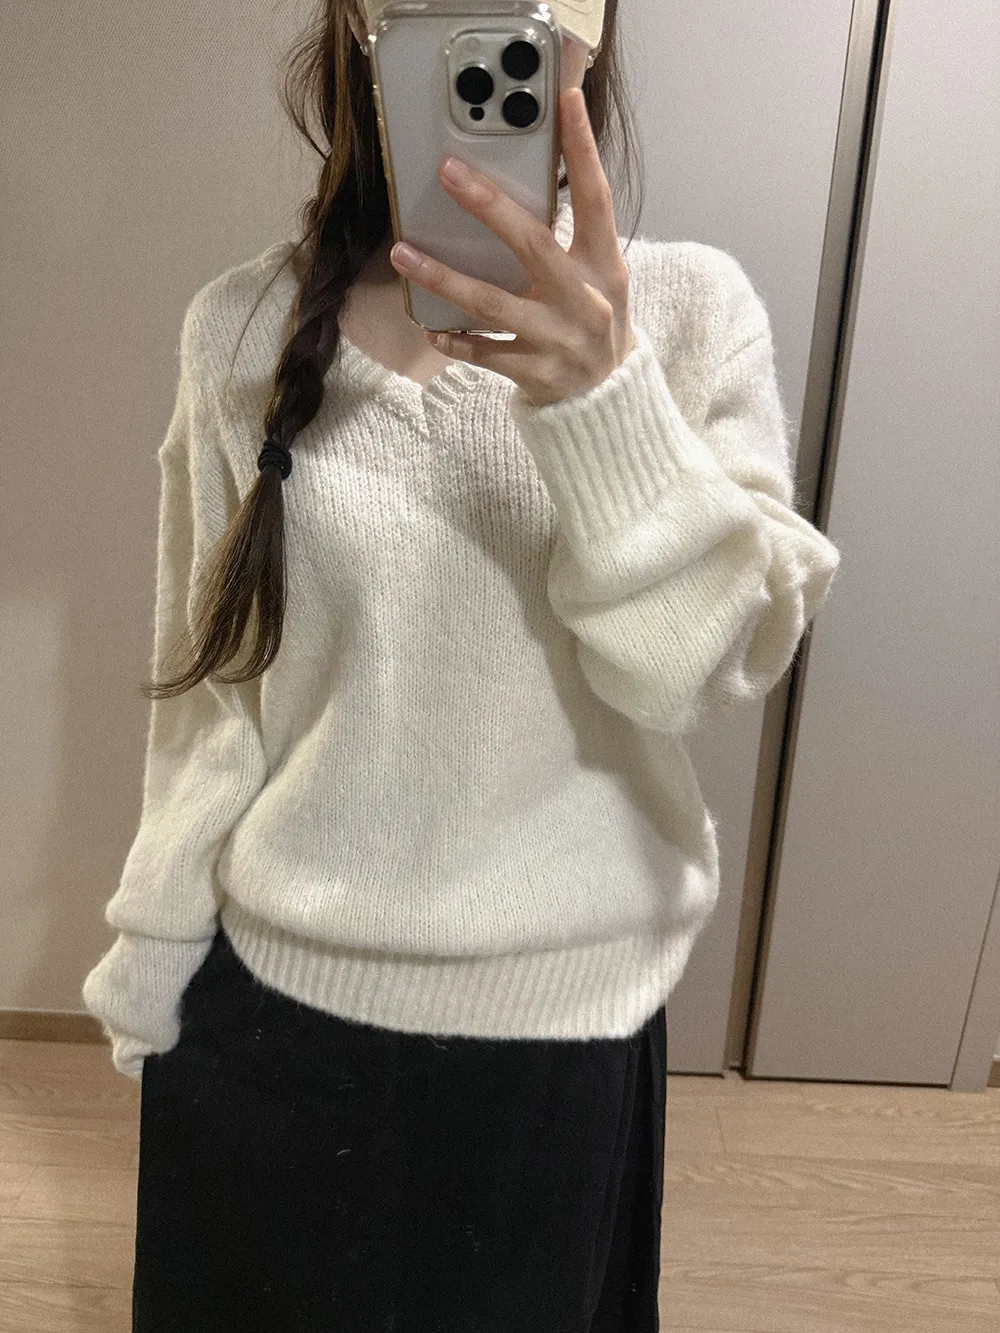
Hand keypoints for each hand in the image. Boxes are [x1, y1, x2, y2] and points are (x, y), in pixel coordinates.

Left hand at [389, 87, 637, 408]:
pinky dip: (456, 341)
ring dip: (445, 278)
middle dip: (489, 207)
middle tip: (448, 172)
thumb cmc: (593, 322)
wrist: (608, 398)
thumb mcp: (598, 277)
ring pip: (494, 305)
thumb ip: (568, 238)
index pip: (597, 198)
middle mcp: (583, 300)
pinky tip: (430, 327)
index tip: (566, 103)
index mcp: (604, 266)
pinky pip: (485, 354)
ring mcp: (558, 339)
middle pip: (533, 246)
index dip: (583, 151)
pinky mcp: (535, 373)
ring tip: (403, 254)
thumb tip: (513, 188)